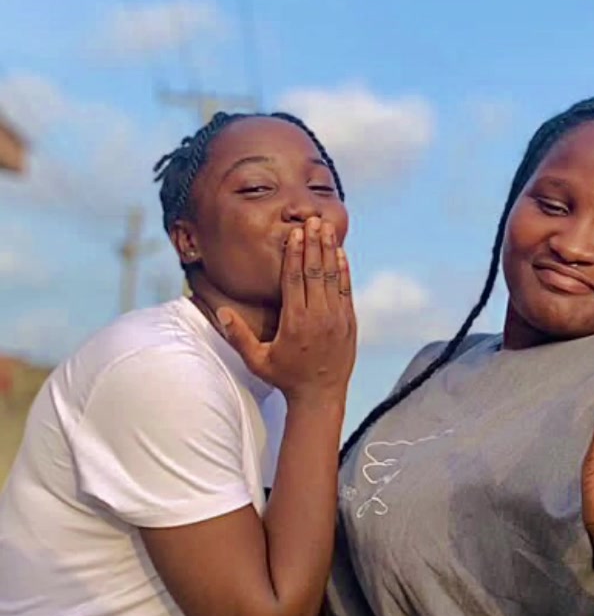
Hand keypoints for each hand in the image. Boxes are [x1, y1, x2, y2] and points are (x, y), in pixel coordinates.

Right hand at [217, 218, 355, 402]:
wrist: (321, 396)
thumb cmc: (286, 378)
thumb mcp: (258, 361)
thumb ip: (239, 336)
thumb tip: (223, 312)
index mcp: (295, 323)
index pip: (294, 280)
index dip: (294, 254)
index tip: (295, 233)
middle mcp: (318, 317)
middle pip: (314, 272)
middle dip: (313, 244)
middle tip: (312, 219)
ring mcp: (337, 319)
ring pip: (332, 277)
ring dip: (329, 250)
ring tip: (326, 227)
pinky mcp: (349, 322)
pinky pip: (346, 290)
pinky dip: (343, 270)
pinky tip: (340, 253)